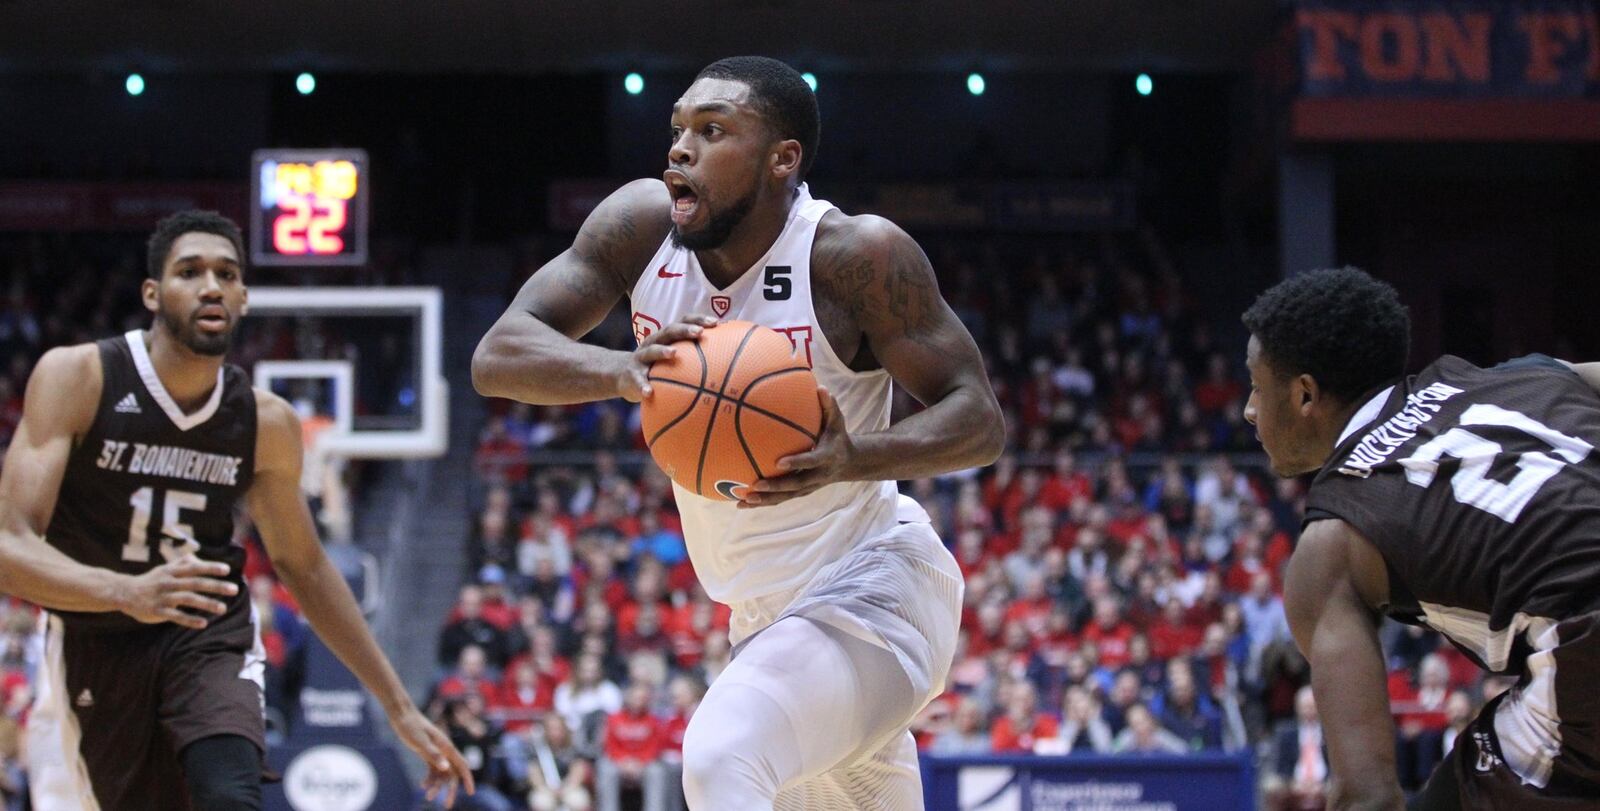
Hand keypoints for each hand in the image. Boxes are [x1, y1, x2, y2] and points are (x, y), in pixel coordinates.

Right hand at [115, 555, 237, 629]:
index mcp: (172, 571)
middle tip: (234, 589)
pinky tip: (203, 624)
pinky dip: (189, 620)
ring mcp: (162, 597)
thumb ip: (183, 563)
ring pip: (187, 599)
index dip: (210, 568)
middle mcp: (168, 582)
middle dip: (215, 586)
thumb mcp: (166, 569)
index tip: (227, 570)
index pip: (194, 568)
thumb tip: (200, 558)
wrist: (123, 592)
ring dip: (206, 603)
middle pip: (195, 583)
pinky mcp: (157, 611)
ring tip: (223, 609)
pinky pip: (175, 616)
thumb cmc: (151, 580)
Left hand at [389, 704, 474, 806]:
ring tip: (428, 798)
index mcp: (446, 747)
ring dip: (437, 786)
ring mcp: (436, 752)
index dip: (468, 780)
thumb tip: (445, 768)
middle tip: (447, 806)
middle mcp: (444, 751)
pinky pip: (432, 770)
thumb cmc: (410, 726)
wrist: (401, 714)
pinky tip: (422, 786)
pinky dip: (429, 779)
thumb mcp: (420, 741)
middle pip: (452, 774)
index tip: (471, 793)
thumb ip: (432, 754)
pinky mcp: (427, 752)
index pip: (462, 766)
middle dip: (450, 790)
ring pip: (441, 774)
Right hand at [614, 314, 718, 402]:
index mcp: (666, 337)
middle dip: (684, 329)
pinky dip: (643, 386)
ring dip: (662, 351)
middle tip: (699, 333)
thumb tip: (728, 364)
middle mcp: (654, 342)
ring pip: (651, 350)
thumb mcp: (673, 359)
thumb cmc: (657, 367)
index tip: (716, 322)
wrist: (623, 375)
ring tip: (674, 354)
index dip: (698, 319)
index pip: (683, 321)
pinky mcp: (631, 374)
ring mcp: (641, 357)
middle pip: (669, 331)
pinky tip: (649, 393)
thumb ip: (694, 358)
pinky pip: (638, 380)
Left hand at [741, 387, 855, 507]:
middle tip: (755, 484)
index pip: (810, 462)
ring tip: (744, 500)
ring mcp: (809, 487)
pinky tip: (742, 503)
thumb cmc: (838, 436)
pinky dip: (763, 502)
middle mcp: (817, 476)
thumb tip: (820, 388)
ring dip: (765, 500)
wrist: (849, 463)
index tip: (779, 462)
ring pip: (786, 497)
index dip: (796, 463)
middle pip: (795, 486)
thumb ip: (829, 406)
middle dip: (775, 487)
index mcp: (826, 458)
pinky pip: (781, 499)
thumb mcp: (838, 421)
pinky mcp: (801, 492)